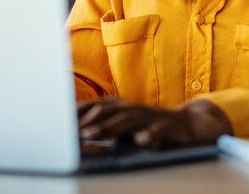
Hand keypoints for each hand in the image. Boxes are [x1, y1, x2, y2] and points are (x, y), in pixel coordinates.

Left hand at [78, 97, 231, 148]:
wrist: (189, 125)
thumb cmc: (152, 127)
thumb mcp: (127, 128)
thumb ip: (106, 129)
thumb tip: (79, 135)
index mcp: (123, 107)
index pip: (97, 106)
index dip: (78, 112)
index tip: (59, 122)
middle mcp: (135, 108)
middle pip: (108, 111)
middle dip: (87, 120)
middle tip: (69, 131)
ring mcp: (151, 116)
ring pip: (128, 119)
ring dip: (108, 127)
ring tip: (91, 135)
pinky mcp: (169, 126)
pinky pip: (159, 130)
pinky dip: (149, 135)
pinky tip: (140, 141)